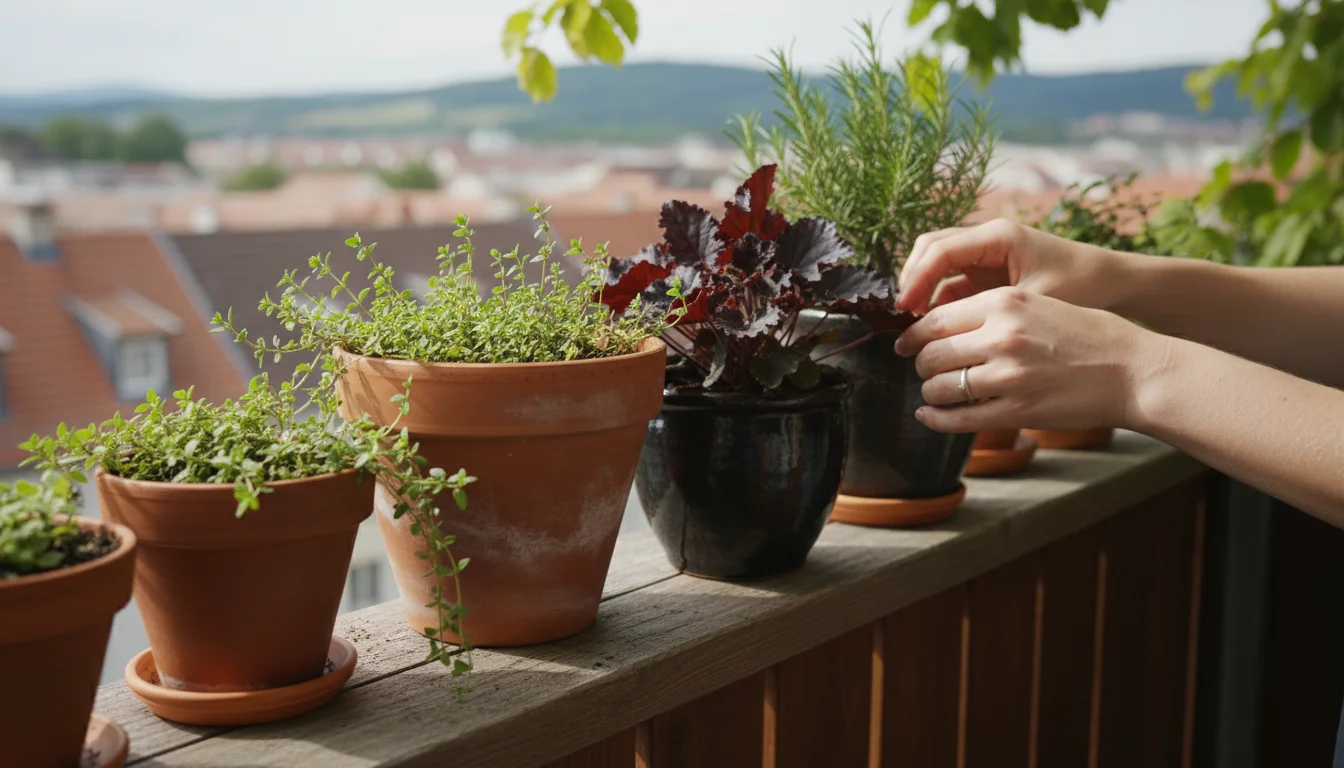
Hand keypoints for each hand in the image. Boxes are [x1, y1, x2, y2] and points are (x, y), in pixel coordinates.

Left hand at [894, 287, 1166, 433]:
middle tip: (924, 370)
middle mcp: (1002, 336)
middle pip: (931, 353)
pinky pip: (957, 419)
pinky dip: (936, 420)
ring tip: (935, 393)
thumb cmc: (1092, 336)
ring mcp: (1008, 376)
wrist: (1136, 371)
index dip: (913, 335)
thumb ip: (995, 311)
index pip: (936, 319)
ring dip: (930, 392)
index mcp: (1005, 302)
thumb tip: (945, 326)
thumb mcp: (1041, 304)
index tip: (905, 344)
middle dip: (921, 365)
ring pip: (940, 387)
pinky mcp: (1016, 411)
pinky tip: (931, 416)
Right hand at [896, 219, 1118, 314]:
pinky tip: (935, 328)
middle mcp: (987, 239)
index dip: (916, 277)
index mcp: (998, 236)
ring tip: (914, 325)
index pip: (940, 249)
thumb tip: (945, 336)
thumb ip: (992, 314)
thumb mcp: (1036, 302)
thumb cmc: (1081, 288)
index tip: (904, 308)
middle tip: (902, 316)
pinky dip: (938, 302)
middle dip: (912, 280)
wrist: (1114, 284)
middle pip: (930, 250)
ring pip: (937, 265)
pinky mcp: (988, 273)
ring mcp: (986, 255)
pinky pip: (952, 283)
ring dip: (923, 291)